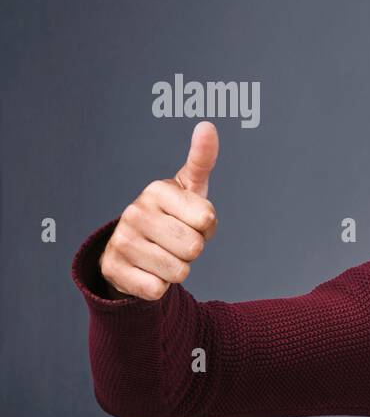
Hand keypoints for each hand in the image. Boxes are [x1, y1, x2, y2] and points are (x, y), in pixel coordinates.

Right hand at [98, 121, 219, 300]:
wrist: (134, 252)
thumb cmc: (173, 216)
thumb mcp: (190, 188)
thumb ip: (202, 159)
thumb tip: (207, 126)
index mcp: (157, 190)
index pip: (207, 219)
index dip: (207, 227)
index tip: (191, 221)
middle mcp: (135, 212)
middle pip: (194, 247)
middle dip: (193, 250)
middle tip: (176, 241)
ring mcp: (122, 241)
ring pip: (179, 272)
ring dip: (178, 270)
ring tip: (163, 255)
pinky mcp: (114, 270)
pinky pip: (158, 290)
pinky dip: (160, 287)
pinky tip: (148, 272)